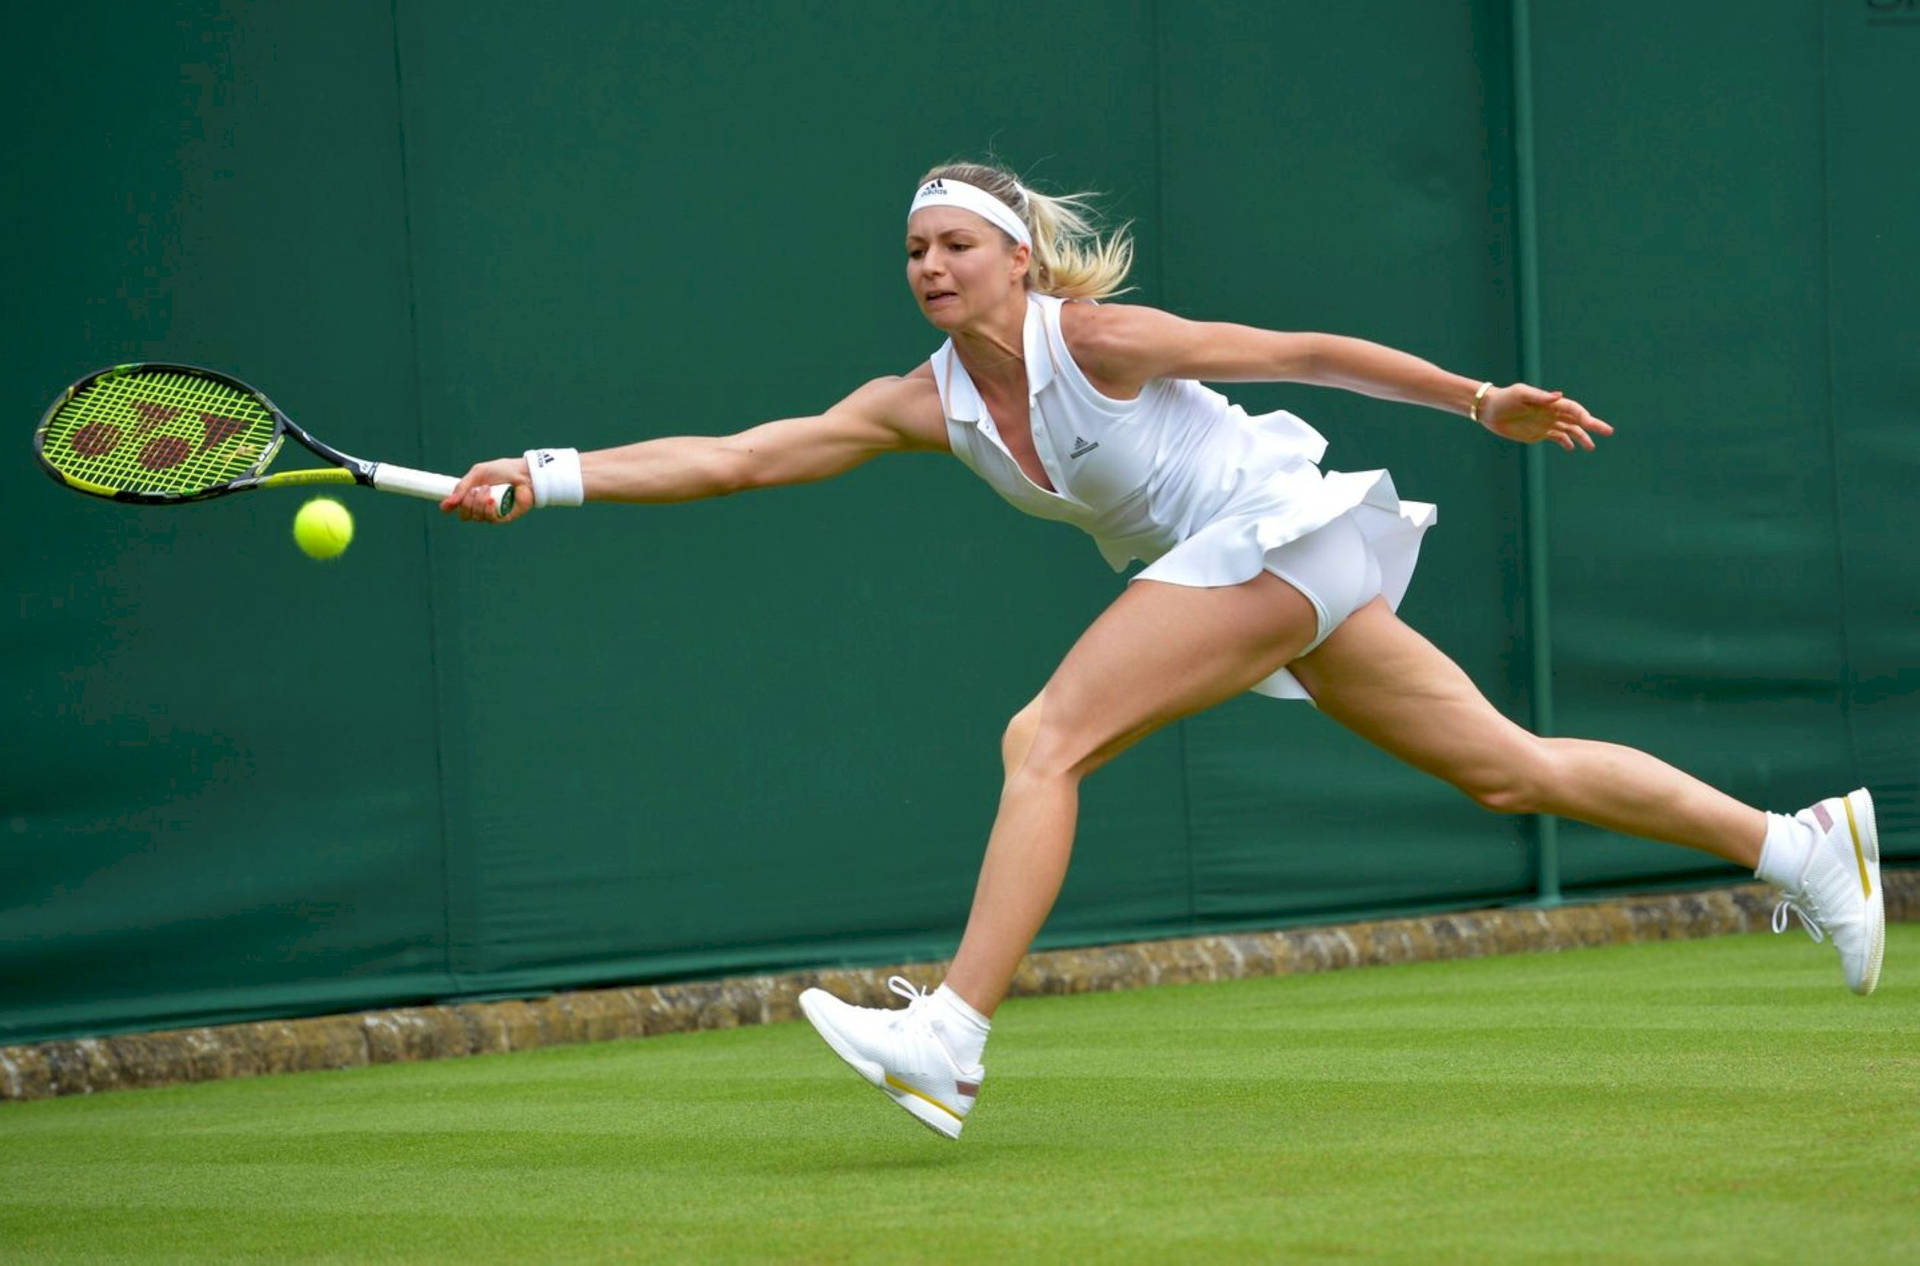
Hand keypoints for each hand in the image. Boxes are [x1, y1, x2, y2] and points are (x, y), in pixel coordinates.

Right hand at [440, 457, 533, 522]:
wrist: (524, 473)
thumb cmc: (503, 471)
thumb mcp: (477, 473)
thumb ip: (461, 487)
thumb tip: (445, 505)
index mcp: (474, 496)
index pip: (458, 508)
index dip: (451, 507)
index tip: (450, 502)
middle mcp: (482, 506)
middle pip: (465, 515)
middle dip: (467, 502)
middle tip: (477, 489)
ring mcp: (493, 513)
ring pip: (476, 517)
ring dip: (479, 502)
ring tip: (489, 489)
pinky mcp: (505, 517)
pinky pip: (490, 520)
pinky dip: (488, 510)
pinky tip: (492, 500)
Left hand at [1478, 383, 1613, 451]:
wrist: (1489, 410)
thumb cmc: (1505, 398)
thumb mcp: (1521, 394)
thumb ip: (1540, 396)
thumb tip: (1559, 395)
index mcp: (1550, 403)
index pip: (1573, 409)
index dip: (1584, 416)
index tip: (1591, 424)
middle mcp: (1552, 413)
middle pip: (1577, 419)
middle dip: (1593, 425)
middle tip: (1609, 432)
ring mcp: (1546, 423)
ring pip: (1570, 431)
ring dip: (1581, 438)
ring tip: (1591, 448)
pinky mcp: (1538, 433)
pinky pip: (1557, 438)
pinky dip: (1566, 443)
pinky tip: (1571, 449)